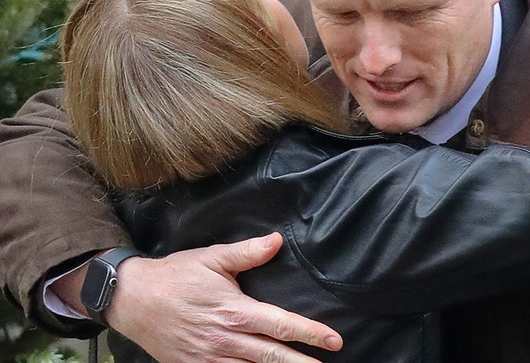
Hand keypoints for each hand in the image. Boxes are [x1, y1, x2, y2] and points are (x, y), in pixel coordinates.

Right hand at [107, 233, 342, 361]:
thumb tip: (277, 241)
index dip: (310, 333)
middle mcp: (226, 339)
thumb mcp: (213, 258)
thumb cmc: (175, 276)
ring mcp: (210, 358)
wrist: (132, 299)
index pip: (281, 325)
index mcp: (235, 311)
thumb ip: (248, 253)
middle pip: (272, 356)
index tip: (334, 340)